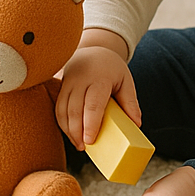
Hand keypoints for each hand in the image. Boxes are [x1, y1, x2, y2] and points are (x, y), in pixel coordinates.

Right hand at [56, 29, 139, 149]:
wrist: (95, 48)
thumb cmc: (112, 67)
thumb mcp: (125, 80)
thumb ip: (130, 102)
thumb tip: (137, 125)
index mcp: (99, 78)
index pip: (92, 104)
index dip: (90, 124)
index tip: (90, 140)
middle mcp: (80, 79)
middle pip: (74, 110)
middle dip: (77, 132)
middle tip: (84, 147)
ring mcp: (68, 81)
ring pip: (62, 109)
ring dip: (68, 129)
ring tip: (78, 144)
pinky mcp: (61, 85)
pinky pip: (58, 107)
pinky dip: (62, 122)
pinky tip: (70, 133)